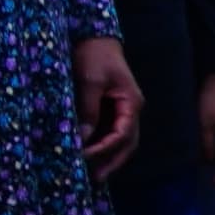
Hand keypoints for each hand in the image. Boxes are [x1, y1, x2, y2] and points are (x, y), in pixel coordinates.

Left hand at [72, 36, 142, 174]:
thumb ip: (89, 109)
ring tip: (92, 171)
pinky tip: (90, 152)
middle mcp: (131, 110)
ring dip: (109, 156)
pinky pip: (110, 131)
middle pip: (128, 142)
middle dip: (113, 161)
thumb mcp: (90, 80)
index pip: (123, 134)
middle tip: (95, 177)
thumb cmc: (95, 55)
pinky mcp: (111, 108)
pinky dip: (102, 144)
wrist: (95, 37)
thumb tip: (84, 137)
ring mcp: (123, 110)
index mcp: (132, 103)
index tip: (83, 155)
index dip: (104, 148)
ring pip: (121, 139)